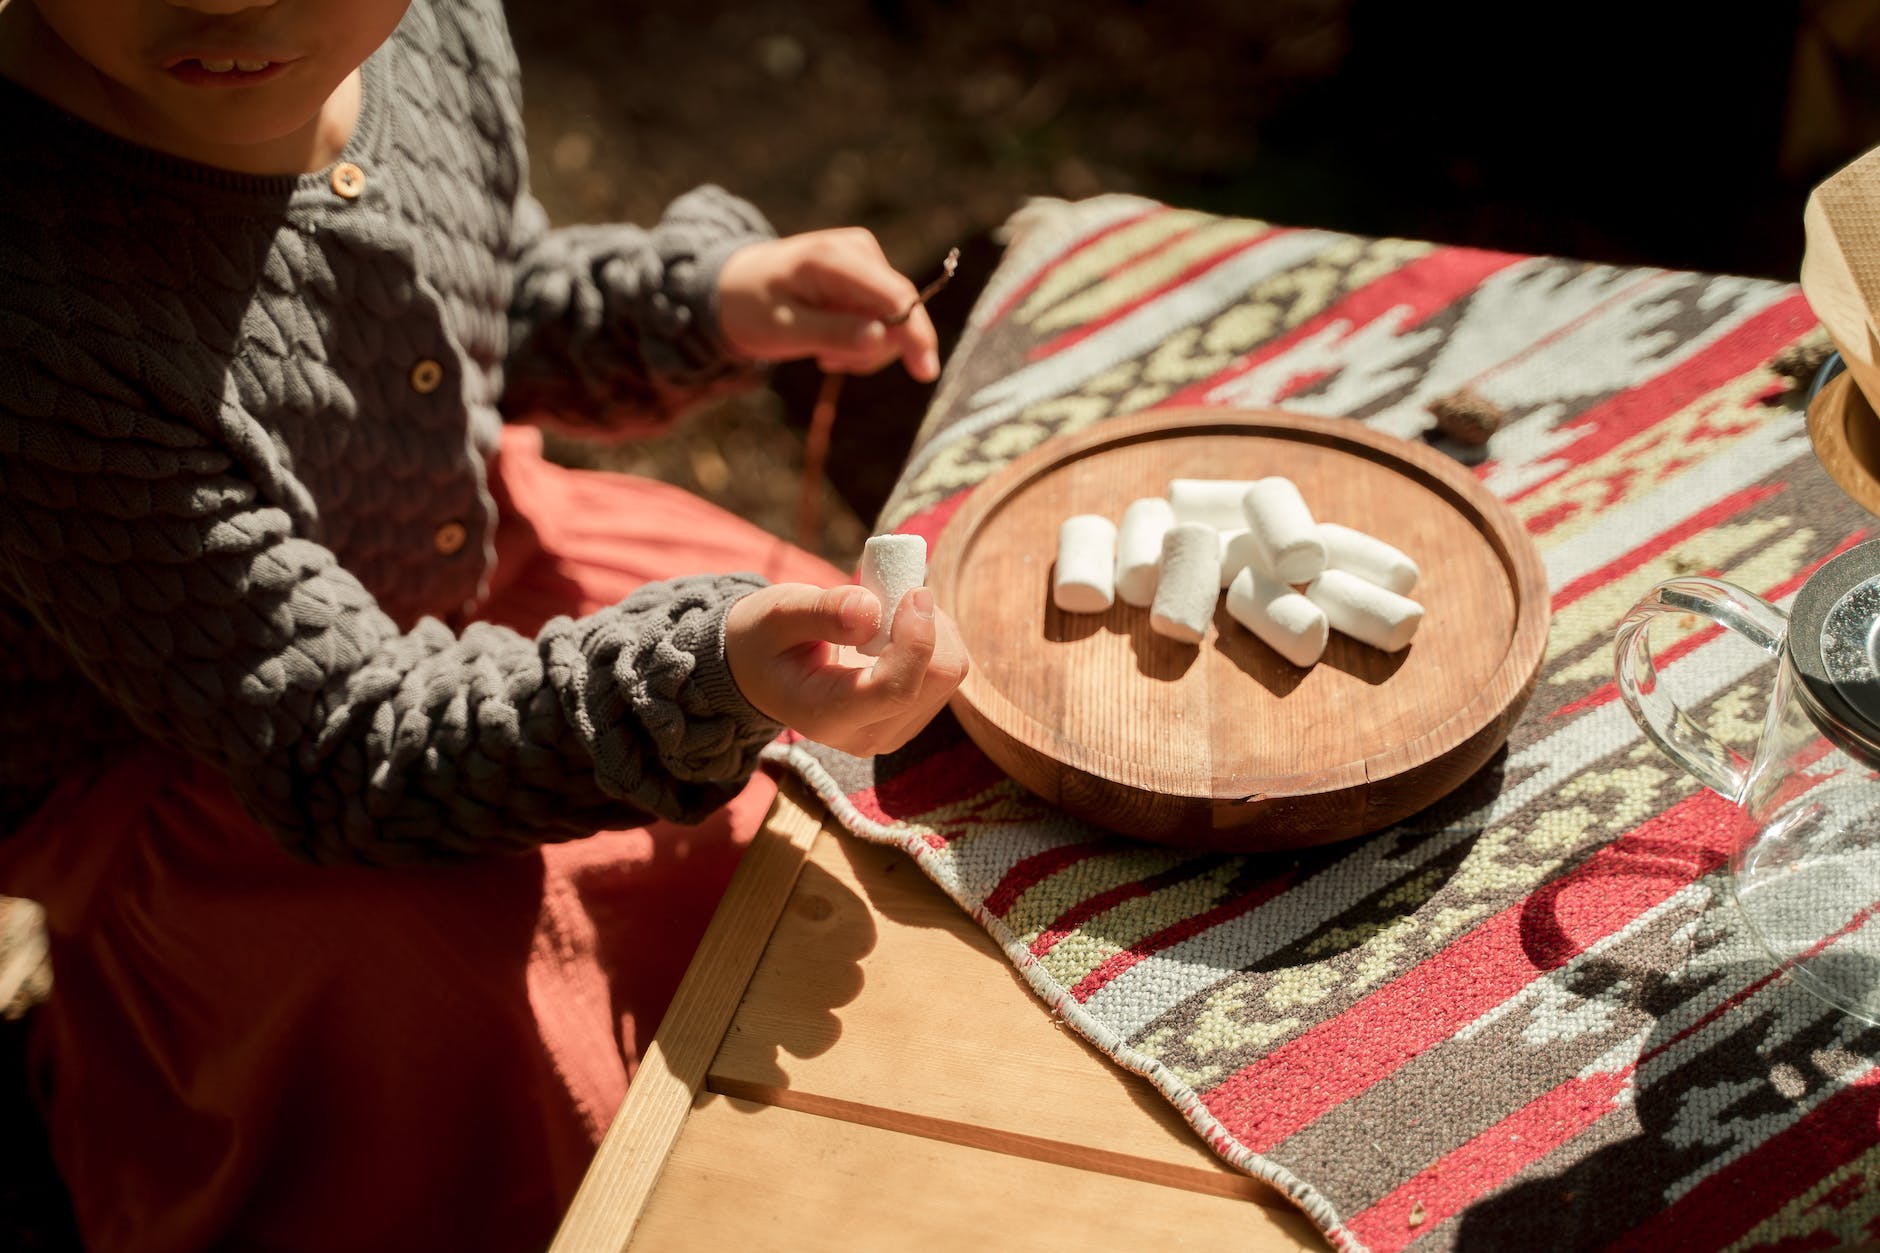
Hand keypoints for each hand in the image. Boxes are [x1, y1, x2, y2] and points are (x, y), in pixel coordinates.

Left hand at [716, 229, 941, 381]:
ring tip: (824, 351)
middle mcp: (859, 250)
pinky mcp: (868, 277)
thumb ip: (833, 333)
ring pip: (894, 322)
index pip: (895, 295)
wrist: (734, 287)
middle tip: (828, 362)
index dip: (916, 333)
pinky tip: (830, 341)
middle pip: (899, 313)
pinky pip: (885, 320)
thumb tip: (883, 339)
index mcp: (834, 258)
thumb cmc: (751, 307)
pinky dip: (862, 341)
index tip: (927, 371)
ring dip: (863, 349)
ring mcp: (867, 261)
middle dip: (871, 350)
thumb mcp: (784, 329)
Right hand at [725, 583, 968, 755]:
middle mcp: (865, 736)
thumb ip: (820, 611)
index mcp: (826, 716)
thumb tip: (871, 611)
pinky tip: (898, 627)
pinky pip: (947, 671)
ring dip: (933, 628)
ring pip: (949, 673)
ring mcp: (892, 731)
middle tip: (894, 591)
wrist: (763, 669)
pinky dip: (934, 637)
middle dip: (926, 624)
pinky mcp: (910, 717)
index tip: (914, 591)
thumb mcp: (778, 612)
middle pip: (936, 679)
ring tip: (890, 609)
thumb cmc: (767, 638)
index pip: (895, 690)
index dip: (916, 639)